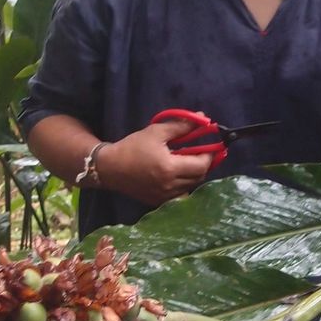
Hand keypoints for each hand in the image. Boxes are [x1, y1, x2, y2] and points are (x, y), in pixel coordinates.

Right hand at [97, 118, 213, 207]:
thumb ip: (181, 126)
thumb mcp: (156, 132)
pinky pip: (179, 193)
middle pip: (199, 177)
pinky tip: (177, 173)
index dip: (210, 155)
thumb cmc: (132, 147)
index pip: (202, 165)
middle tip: (201, 152)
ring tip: (188, 161)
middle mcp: (170, 186)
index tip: (211, 146)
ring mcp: (164, 197)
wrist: (109, 168)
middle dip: (204, 164)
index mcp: (170, 168)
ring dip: (194, 174)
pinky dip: (183, 183)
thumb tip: (203, 119)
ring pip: (190, 186)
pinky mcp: (158, 201)